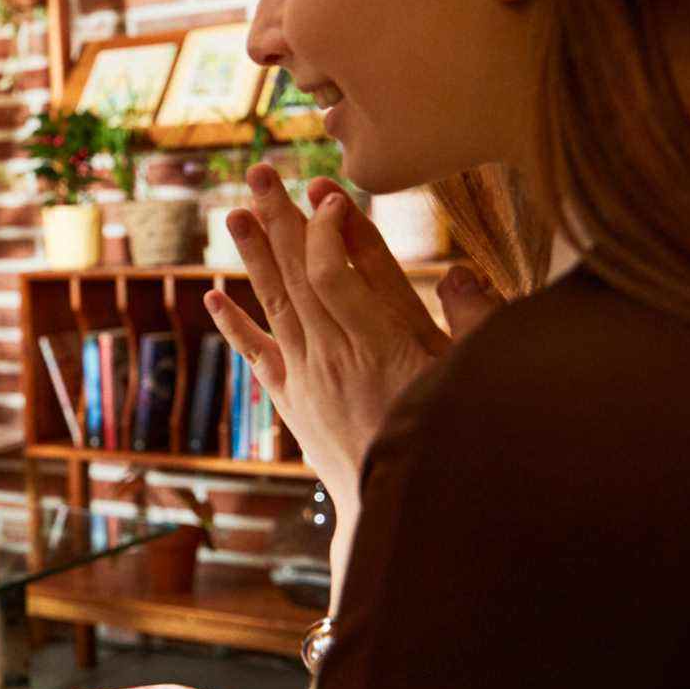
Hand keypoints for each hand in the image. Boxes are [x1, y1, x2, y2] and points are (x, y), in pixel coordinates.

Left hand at [203, 166, 502, 498]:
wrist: (406, 516)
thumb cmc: (454, 444)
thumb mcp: (476, 381)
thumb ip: (474, 324)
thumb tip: (460, 271)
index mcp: (383, 347)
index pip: (340, 274)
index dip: (329, 230)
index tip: (329, 193)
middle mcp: (336, 358)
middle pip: (300, 275)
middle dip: (281, 220)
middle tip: (259, 172)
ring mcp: (310, 379)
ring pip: (276, 305)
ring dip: (254, 256)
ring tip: (235, 212)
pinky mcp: (295, 402)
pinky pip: (258, 356)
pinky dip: (235, 325)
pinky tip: (213, 296)